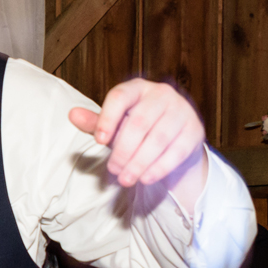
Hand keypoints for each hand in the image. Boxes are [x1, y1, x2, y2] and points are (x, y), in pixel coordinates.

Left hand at [69, 79, 205, 187]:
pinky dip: (159, 168)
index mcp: (137, 88)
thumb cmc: (139, 129)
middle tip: (113, 170)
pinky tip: (145, 179)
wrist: (175, 139)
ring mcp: (181, 110)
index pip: (119, 96)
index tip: (99, 141)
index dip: (107, 118)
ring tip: (126, 179)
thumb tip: (72, 114)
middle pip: (139, 122)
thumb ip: (96, 122)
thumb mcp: (116, 125)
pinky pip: (176, 151)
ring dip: (139, 163)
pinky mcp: (195, 130)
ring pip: (158, 139)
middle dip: (123, 150)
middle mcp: (162, 94)